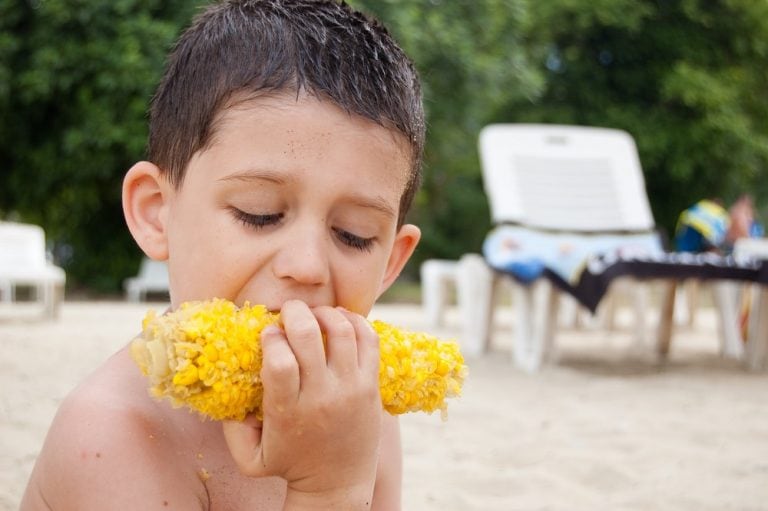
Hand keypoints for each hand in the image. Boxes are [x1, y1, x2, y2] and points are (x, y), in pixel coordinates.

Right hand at [223, 300, 381, 508]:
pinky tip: (339, 319)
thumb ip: (231, 427)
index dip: (270, 337)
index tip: (268, 333)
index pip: (279, 361)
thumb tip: (224, 386)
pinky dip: (354, 320)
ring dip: (324, 312)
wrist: (337, 484)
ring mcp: (351, 388)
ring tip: (313, 315)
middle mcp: (322, 396)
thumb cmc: (290, 465)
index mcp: (289, 412)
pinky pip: (369, 339)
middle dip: (294, 312)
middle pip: (309, 336)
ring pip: (341, 330)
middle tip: (288, 311)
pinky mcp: (372, 384)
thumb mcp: (250, 457)